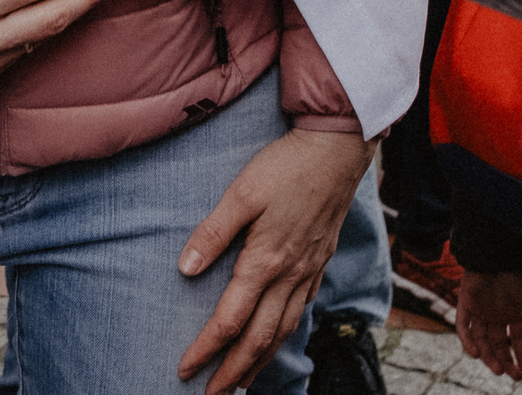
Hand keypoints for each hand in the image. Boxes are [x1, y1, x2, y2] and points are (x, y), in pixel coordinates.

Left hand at [174, 129, 374, 394]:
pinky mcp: (319, 263)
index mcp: (265, 261)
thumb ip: (213, 232)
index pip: (230, 321)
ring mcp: (308, 272)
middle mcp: (290, 275)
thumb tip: (184, 269)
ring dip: (260, 362)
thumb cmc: (286, 166)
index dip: (206, 349)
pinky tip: (276, 338)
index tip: (184, 370)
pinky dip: (284, 335)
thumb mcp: (242, 192)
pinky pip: (300, 312)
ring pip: (283, 331)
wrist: (337, 150)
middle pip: (259, 339)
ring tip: (241, 382)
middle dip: (234, 372)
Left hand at [455, 267, 521, 379]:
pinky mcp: (466, 301)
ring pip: (482, 339)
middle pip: (498, 343)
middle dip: (506, 361)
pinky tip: (475, 354)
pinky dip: (467, 340)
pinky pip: (462, 325)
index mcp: (516, 312)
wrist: (500, 251)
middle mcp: (498, 313)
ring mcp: (481, 308)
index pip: (518, 340)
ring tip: (498, 369)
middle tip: (512, 375)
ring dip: (488, 356)